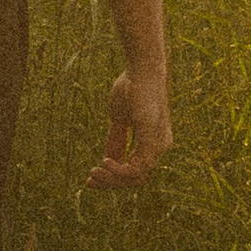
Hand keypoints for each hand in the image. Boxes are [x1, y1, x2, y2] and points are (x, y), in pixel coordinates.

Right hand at [86, 0, 170, 190]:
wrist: (142, 68)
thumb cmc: (132, 87)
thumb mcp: (120, 117)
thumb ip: (117, 139)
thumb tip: (108, 158)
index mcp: (154, 142)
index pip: (136, 170)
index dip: (114, 178)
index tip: (91, 177)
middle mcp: (161, 147)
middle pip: (137, 179)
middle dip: (111, 182)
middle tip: (90, 179)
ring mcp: (159, 144)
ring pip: (137, 177)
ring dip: (113, 179)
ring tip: (94, 172)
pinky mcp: (153, 139)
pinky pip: (139, 167)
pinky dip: (120, 170)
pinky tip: (104, 162)